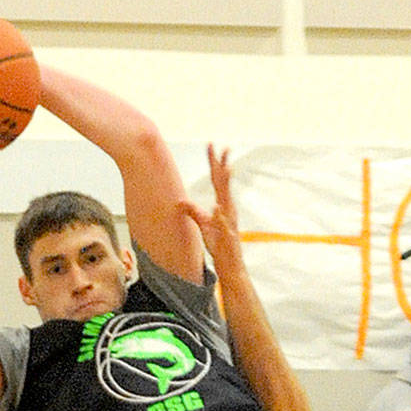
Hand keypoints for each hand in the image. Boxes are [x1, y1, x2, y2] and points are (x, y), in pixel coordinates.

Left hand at [179, 145, 241, 262]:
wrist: (230, 264)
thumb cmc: (218, 244)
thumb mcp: (202, 225)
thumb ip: (193, 211)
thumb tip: (180, 201)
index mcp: (222, 205)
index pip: (217, 180)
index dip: (214, 163)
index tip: (211, 145)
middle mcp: (227, 209)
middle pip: (224, 184)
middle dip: (222, 165)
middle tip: (221, 147)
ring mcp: (228, 221)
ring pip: (227, 199)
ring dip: (226, 185)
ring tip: (226, 169)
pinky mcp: (227, 235)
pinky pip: (223, 224)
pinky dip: (220, 216)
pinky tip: (216, 207)